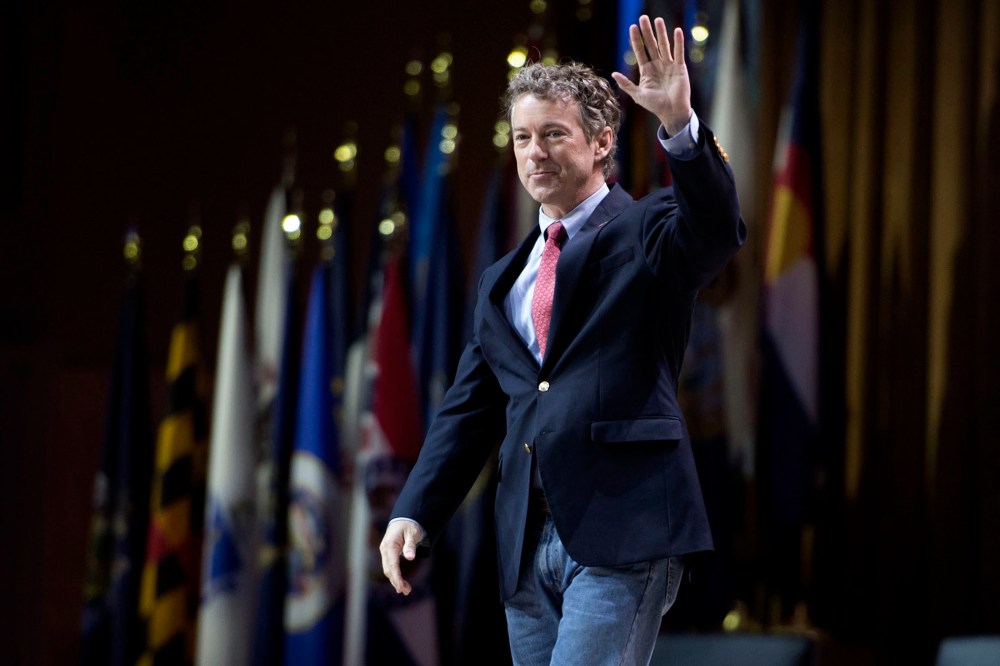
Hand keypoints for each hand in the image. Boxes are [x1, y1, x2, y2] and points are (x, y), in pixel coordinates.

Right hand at [379, 519, 425, 594]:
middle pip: (388, 569)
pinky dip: (394, 576)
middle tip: (407, 591)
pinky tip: (400, 584)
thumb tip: (409, 557)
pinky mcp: (388, 554)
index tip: (401, 587)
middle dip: (396, 581)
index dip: (396, 577)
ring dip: (396, 580)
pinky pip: (390, 567)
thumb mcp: (413, 533)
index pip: (392, 564)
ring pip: (388, 570)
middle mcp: (384, 549)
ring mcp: (385, 552)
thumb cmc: (410, 526)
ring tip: (406, 590)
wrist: (404, 519)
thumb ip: (410, 545)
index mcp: (390, 545)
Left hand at [611, 15, 691, 135]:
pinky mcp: (680, 67)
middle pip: (651, 45)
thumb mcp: (638, 95)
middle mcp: (657, 65)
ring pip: (664, 45)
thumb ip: (626, 84)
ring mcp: (668, 65)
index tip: (632, 27)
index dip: (636, 40)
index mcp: (646, 71)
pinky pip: (678, 52)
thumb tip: (613, 73)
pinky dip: (678, 42)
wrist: (671, 112)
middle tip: (643, 18)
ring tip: (657, 19)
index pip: (640, 51)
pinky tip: (677, 31)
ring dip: (661, 32)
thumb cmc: (655, 105)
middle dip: (647, 32)